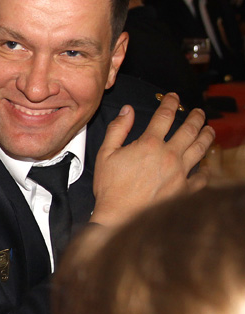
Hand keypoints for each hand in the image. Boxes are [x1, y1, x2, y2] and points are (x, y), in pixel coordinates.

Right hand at [91, 92, 214, 227]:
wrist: (120, 217)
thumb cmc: (111, 188)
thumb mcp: (105, 154)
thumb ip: (117, 129)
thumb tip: (126, 111)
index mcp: (150, 144)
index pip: (165, 116)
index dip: (170, 103)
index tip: (173, 97)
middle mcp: (169, 155)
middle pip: (189, 129)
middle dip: (196, 116)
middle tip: (198, 112)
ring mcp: (180, 172)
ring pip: (200, 148)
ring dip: (206, 136)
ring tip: (209, 130)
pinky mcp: (184, 189)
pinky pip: (201, 177)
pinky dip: (204, 170)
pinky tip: (204, 167)